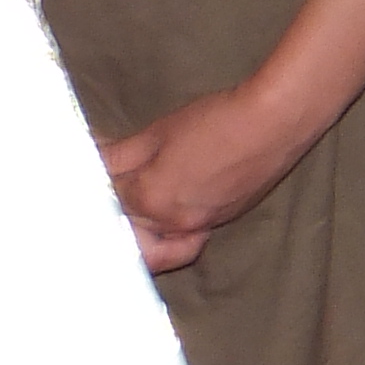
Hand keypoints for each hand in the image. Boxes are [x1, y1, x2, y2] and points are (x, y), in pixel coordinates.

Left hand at [102, 78, 323, 273]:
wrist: (276, 122)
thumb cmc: (217, 120)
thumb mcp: (160, 132)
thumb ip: (122, 154)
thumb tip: (91, 162)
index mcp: (151, 199)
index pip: (108, 202)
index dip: (96, 186)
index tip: (88, 178)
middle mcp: (173, 223)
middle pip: (129, 234)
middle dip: (114, 218)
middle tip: (107, 200)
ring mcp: (201, 226)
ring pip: (158, 243)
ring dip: (142, 233)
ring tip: (136, 212)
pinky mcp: (224, 221)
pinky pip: (186, 235)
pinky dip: (171, 227)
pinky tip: (171, 203)